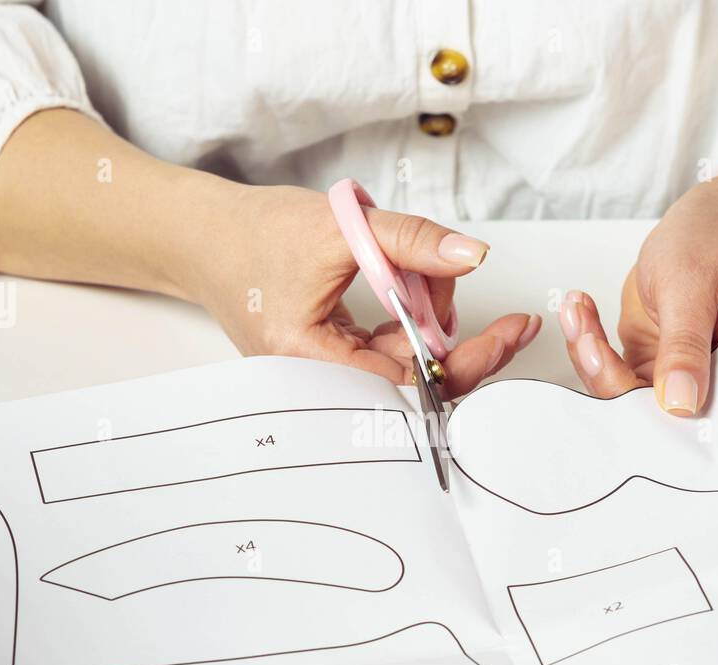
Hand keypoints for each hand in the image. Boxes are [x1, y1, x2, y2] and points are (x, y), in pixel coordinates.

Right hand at [198, 184, 540, 397]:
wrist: (206, 238)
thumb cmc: (255, 234)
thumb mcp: (340, 226)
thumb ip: (411, 241)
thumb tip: (473, 254)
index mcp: (310, 364)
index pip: (411, 383)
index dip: (470, 360)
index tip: (511, 333)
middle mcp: (320, 385)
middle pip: (416, 377)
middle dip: (447, 324)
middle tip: (463, 282)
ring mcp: (330, 377)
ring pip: (408, 361)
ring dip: (427, 313)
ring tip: (415, 262)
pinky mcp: (337, 362)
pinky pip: (391, 351)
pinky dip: (409, 316)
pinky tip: (408, 282)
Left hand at [557, 104, 717, 414]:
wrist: (711, 224)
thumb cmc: (717, 242)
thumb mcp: (695, 288)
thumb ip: (686, 346)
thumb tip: (681, 404)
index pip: (696, 413)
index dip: (648, 409)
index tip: (610, 371)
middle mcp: (708, 382)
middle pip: (649, 411)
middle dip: (607, 375)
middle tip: (584, 334)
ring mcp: (674, 374)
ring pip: (621, 390)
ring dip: (590, 354)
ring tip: (576, 311)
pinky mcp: (649, 362)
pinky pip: (609, 367)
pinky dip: (588, 340)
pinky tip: (579, 310)